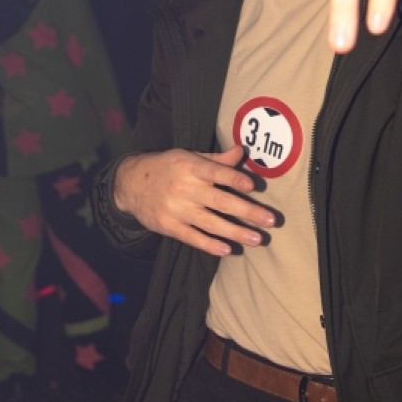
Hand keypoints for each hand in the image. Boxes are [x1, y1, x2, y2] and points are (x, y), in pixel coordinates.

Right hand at [113, 144, 276, 256]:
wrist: (130, 183)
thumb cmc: (167, 167)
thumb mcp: (189, 157)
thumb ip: (216, 160)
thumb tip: (241, 151)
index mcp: (190, 167)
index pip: (215, 172)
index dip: (234, 179)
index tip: (253, 186)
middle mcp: (184, 188)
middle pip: (219, 201)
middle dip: (247, 212)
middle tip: (270, 220)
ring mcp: (175, 209)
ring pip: (210, 223)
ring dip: (235, 232)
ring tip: (256, 239)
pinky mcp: (168, 226)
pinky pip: (192, 237)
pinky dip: (209, 244)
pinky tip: (227, 249)